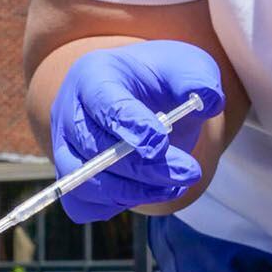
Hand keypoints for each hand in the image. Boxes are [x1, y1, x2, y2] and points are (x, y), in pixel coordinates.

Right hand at [51, 41, 223, 221]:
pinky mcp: (70, 176)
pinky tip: (148, 192)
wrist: (143, 97)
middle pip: (95, 148)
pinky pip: (79, 204)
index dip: (130, 125)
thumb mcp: (186, 65)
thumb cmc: (162, 80)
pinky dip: (112, 206)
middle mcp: (70, 111)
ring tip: (175, 186)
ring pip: (85, 181)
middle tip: (189, 172)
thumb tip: (207, 101)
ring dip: (133, 191)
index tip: (162, 144)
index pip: (103, 103)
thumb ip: (197, 79)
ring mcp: (64, 146)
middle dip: (144, 167)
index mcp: (93, 74)